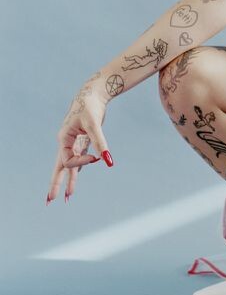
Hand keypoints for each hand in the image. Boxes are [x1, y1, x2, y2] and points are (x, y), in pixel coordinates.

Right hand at [47, 84, 113, 203]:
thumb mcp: (94, 124)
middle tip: (49, 201)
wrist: (94, 93)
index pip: (68, 160)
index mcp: (64, 138)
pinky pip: (80, 157)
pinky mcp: (84, 139)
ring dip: (70, 179)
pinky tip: (78, 176)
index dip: (81, 162)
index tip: (96, 158)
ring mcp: (74, 141)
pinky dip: (80, 167)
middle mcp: (66, 142)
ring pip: (71, 164)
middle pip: (60, 167)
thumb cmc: (90, 106)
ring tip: (67, 197)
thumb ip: (100, 143)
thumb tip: (108, 160)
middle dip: (56, 184)